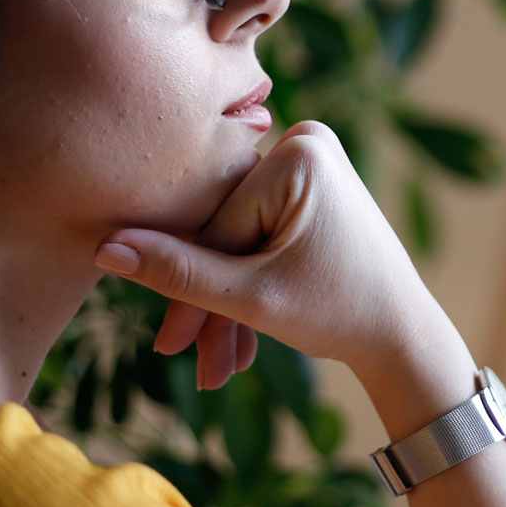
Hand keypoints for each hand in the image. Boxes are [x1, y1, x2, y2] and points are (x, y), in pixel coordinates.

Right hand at [94, 121, 456, 392]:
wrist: (401, 331)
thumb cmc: (339, 313)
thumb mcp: (251, 299)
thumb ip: (179, 273)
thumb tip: (104, 249)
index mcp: (298, 153)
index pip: (215, 223)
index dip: (188, 288)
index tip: (169, 345)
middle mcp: (305, 140)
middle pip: (223, 228)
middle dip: (207, 300)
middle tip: (188, 360)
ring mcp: (309, 157)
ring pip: (236, 236)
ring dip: (225, 299)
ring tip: (218, 367)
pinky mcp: (308, 180)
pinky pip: (256, 229)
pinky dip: (248, 278)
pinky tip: (239, 338)